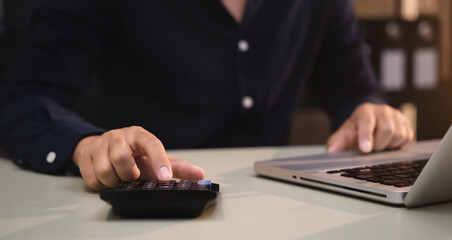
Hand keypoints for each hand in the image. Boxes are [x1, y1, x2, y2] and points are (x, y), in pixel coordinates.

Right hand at [72, 126, 204, 190]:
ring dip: (114, 181)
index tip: (165, 178)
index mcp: (140, 135)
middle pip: (122, 158)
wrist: (103, 148)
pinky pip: (92, 178)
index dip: (159, 161)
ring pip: (104, 169)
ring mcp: (100, 144)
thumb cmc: (134, 155)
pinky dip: (101, 185)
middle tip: (132, 177)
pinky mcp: (86, 155)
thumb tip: (200, 175)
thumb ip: (177, 167)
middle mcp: (119, 136)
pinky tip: (106, 179)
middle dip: (128, 174)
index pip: (152, 144)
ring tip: (119, 178)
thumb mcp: (155, 159)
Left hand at [327, 103, 413, 153]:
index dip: (366, 136)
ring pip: (399, 135)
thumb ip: (336, 143)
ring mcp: (396, 115)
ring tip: (379, 145)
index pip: (366, 122)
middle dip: (379, 145)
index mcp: (365, 111)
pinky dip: (398, 145)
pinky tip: (389, 144)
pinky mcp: (407, 123)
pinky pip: (408, 138)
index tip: (365, 149)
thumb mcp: (343, 135)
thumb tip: (331, 151)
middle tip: (372, 149)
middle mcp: (382, 110)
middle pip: (387, 129)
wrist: (368, 122)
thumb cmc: (355, 130)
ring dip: (389, 145)